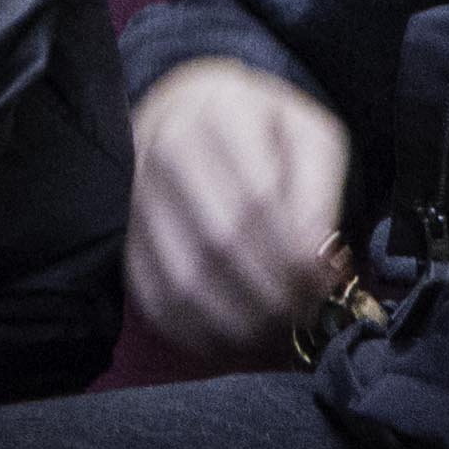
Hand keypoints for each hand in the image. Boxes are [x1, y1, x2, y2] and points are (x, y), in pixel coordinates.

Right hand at [125, 57, 359, 365]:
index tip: (324, 281)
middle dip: (273, 294)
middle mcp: (165, 149)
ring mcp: (137, 196)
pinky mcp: (124, 237)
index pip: (258, 201)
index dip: (297, 257)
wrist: (191, 111)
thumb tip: (314, 260)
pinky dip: (198, 334)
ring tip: (276, 330)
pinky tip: (235, 337)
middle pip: (221, 245)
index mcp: (220, 115)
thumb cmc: (262, 132)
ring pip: (185, 281)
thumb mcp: (307, 135)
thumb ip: (319, 191)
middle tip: (304, 313)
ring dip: (239, 322)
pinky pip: (155, 301)